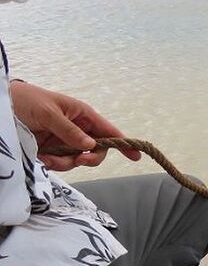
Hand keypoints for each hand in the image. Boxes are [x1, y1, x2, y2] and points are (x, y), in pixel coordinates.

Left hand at [9, 81, 140, 170]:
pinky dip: (54, 164)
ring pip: (77, 160)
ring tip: (48, 158)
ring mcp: (64, 141)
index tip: (136, 156)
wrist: (1, 105)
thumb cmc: (26, 101)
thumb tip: (91, 146)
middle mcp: (77, 129)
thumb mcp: (48, 113)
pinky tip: (43, 158)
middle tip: (79, 160)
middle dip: (88, 158)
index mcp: (82, 115)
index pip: (108, 130)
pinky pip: (61, 163)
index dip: (123, 143)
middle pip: (96, 150)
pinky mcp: (51, 150)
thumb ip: (70, 131)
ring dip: (66, 162)